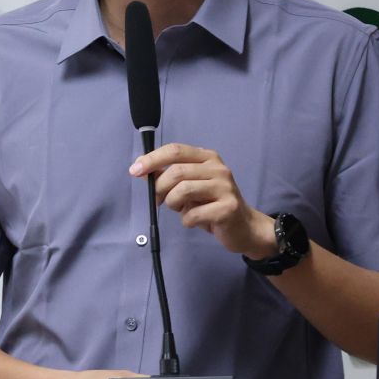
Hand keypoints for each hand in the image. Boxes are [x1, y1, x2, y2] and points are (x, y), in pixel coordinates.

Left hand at [131, 142, 274, 258]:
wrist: (244, 227)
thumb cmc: (212, 204)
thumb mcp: (191, 185)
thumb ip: (169, 176)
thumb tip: (141, 170)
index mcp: (207, 157)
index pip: (175, 150)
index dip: (152, 159)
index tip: (135, 170)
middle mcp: (218, 168)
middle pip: (176, 172)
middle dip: (159, 187)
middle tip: (157, 200)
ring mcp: (224, 187)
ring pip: (182, 191)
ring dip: (173, 204)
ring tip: (180, 209)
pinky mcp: (227, 208)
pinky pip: (192, 214)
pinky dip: (186, 220)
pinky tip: (194, 220)